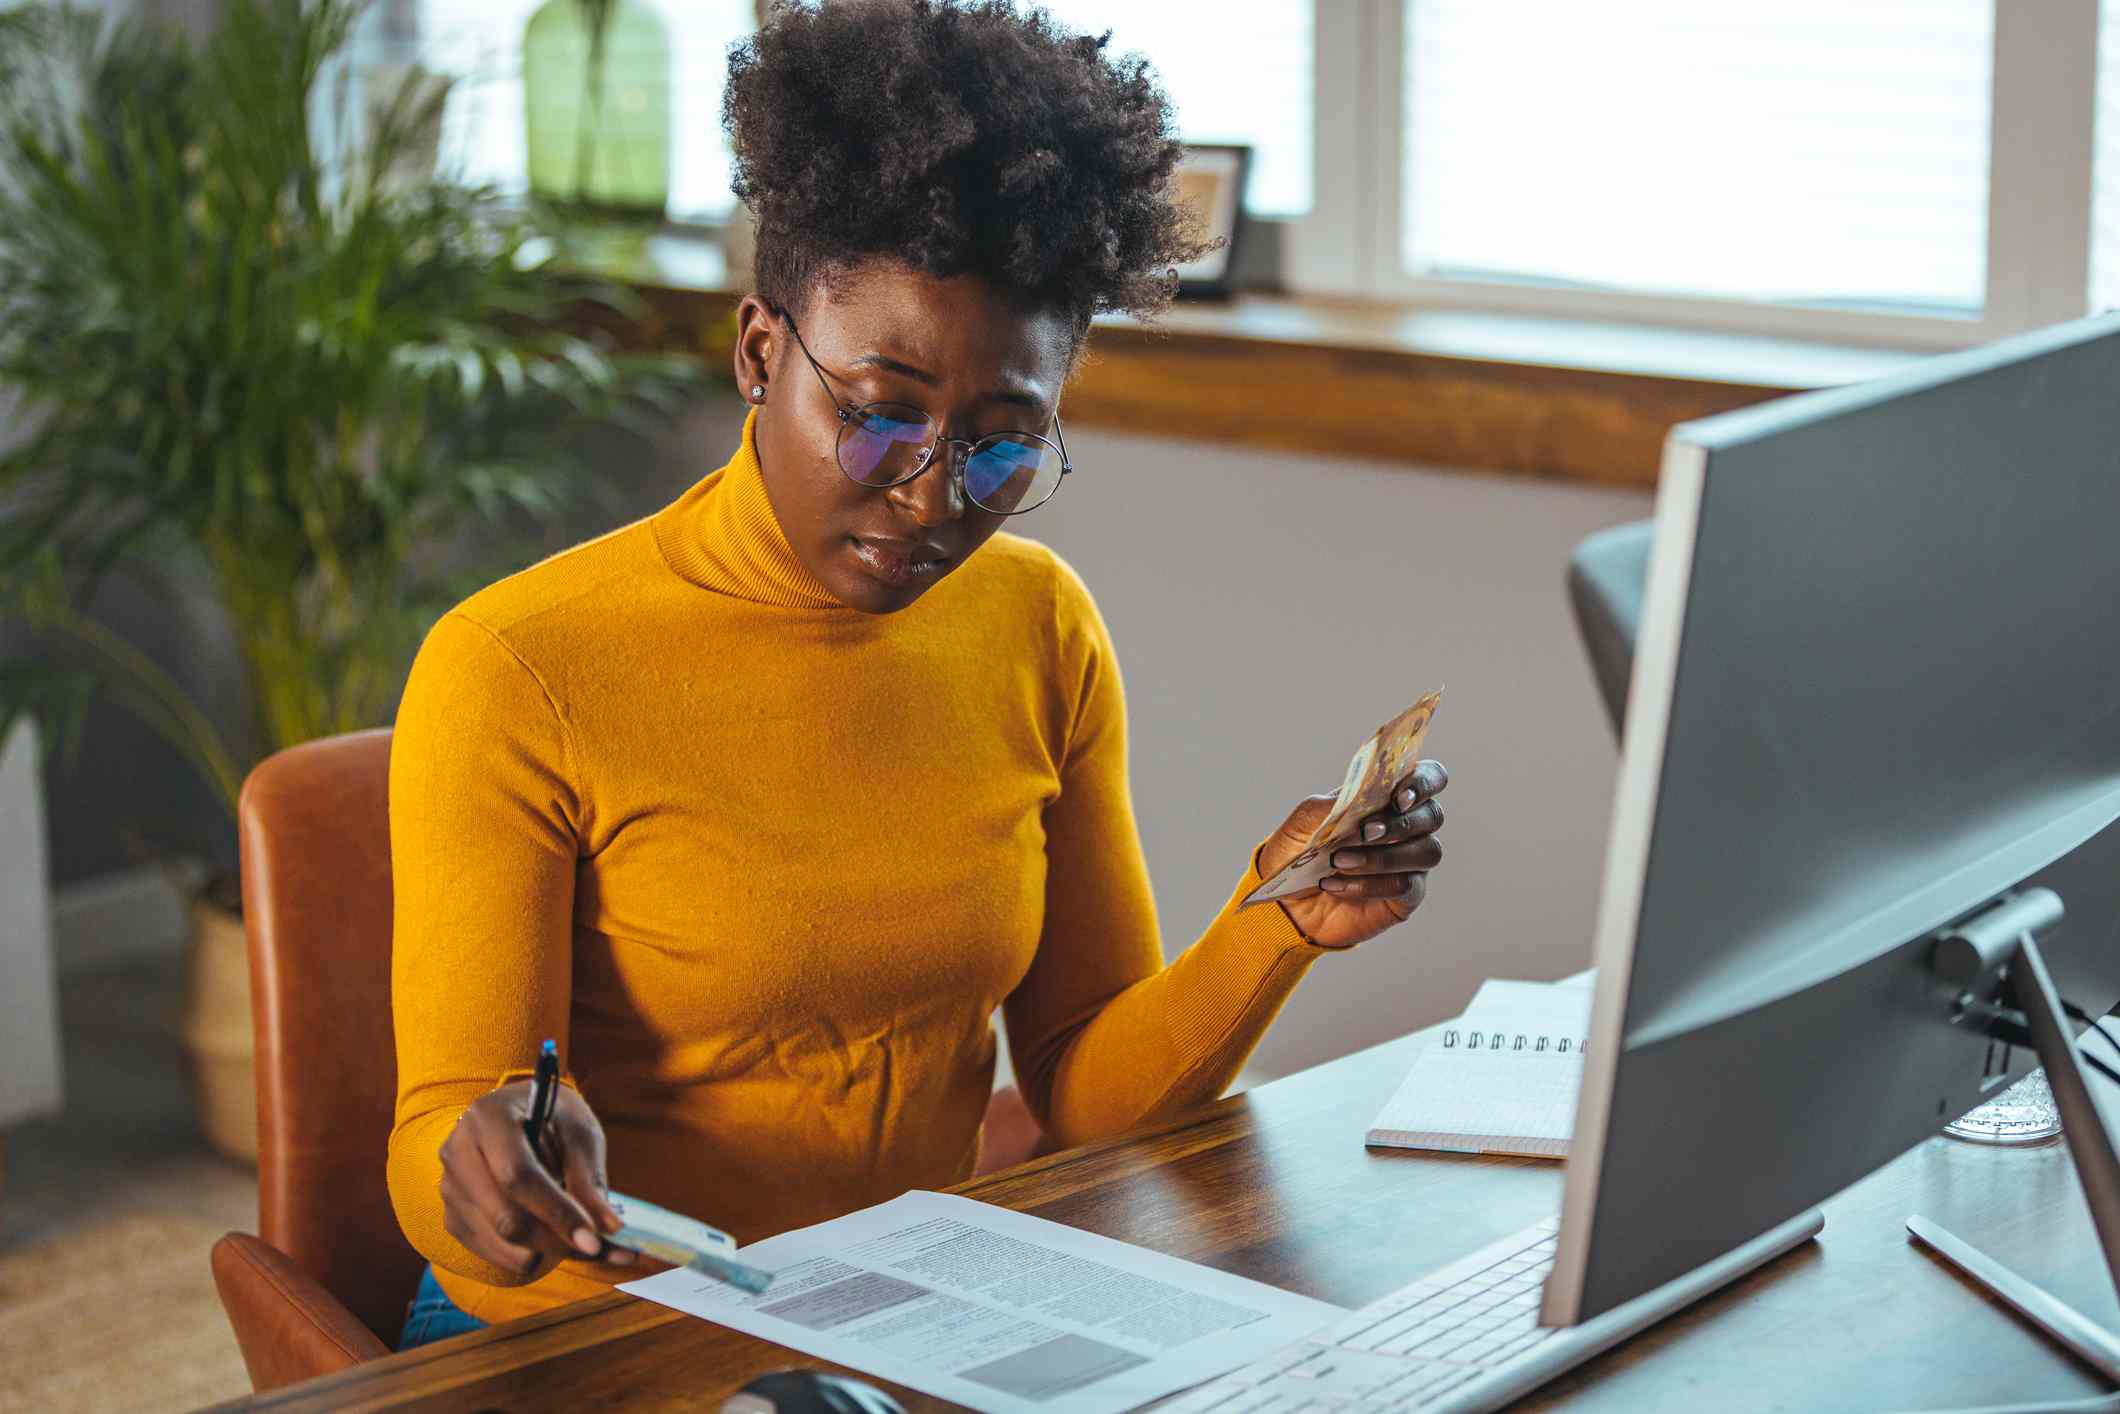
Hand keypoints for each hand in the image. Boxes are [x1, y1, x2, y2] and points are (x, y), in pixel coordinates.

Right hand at [437, 1079, 634, 1283]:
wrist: (514, 1115)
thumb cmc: (552, 1118)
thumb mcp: (578, 1132)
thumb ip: (589, 1179)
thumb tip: (607, 1230)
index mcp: (489, 1117)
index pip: (518, 1175)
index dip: (557, 1211)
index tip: (595, 1240)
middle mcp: (457, 1152)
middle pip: (506, 1217)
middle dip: (556, 1241)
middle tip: (598, 1248)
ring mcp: (450, 1188)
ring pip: (500, 1242)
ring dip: (547, 1252)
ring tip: (580, 1238)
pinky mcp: (452, 1217)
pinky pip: (492, 1252)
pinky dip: (529, 1256)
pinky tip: (553, 1239)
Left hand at [1256, 760, 1447, 949]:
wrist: (1285, 903)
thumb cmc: (1297, 854)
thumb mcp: (1303, 823)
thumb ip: (1330, 805)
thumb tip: (1356, 796)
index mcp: (1386, 798)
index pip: (1428, 777)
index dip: (1423, 782)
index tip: (1399, 797)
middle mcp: (1406, 828)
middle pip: (1433, 815)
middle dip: (1400, 823)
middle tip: (1365, 832)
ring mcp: (1410, 862)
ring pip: (1425, 851)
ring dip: (1383, 856)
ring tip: (1339, 862)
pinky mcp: (1406, 895)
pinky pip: (1405, 885)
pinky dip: (1370, 884)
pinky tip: (1337, 884)